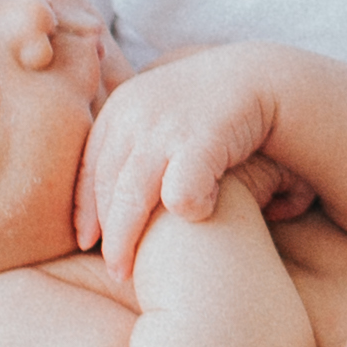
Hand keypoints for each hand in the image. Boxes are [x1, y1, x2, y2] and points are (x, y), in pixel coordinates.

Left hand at [76, 51, 304, 284]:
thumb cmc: (209, 109)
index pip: (90, 167)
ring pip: (131, 197)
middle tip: (114, 269)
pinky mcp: (200, 137)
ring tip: (129, 272)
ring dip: (127, 238)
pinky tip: (200, 217)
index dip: (84, 209)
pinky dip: (186, 210)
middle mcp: (135, 112)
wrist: (261, 75)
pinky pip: (179, 193)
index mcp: (121, 106)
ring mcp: (166, 124)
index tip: (84, 242)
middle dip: (107, 233)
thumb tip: (107, 202)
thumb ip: (137, 147)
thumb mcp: (161, 118)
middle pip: (106, 186)